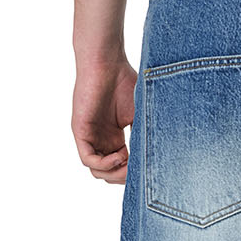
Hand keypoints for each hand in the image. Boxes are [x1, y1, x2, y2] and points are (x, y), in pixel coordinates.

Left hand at [71, 46, 135, 180]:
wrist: (107, 62)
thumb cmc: (124, 81)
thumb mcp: (140, 114)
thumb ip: (145, 134)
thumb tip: (160, 158)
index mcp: (114, 137)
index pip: (121, 166)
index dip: (133, 172)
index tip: (148, 169)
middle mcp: (101, 140)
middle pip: (109, 173)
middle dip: (125, 177)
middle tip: (139, 171)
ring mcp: (90, 137)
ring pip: (98, 170)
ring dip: (115, 173)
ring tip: (129, 163)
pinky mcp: (80, 131)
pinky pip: (88, 159)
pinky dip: (104, 164)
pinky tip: (120, 155)